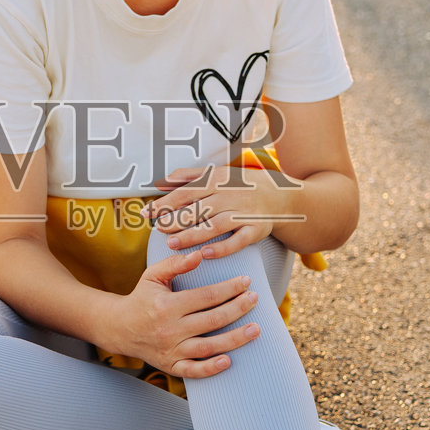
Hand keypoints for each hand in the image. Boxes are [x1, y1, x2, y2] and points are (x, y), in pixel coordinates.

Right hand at [99, 249, 260, 378]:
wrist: (119, 328)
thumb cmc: (142, 298)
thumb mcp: (153, 275)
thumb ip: (175, 263)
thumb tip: (199, 255)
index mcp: (167, 306)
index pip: (206, 296)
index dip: (229, 288)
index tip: (245, 282)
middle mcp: (170, 329)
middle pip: (213, 320)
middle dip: (238, 308)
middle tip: (255, 299)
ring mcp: (171, 350)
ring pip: (209, 346)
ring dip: (235, 339)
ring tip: (255, 329)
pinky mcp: (171, 366)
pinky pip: (194, 370)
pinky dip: (211, 368)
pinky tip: (228, 360)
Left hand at [142, 165, 296, 258]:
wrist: (283, 197)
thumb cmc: (243, 185)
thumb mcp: (218, 174)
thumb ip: (189, 177)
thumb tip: (161, 181)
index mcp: (217, 181)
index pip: (186, 192)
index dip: (165, 203)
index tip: (146, 213)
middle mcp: (230, 196)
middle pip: (198, 209)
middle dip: (176, 220)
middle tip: (158, 230)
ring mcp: (244, 214)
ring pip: (215, 225)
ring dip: (193, 235)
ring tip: (172, 244)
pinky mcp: (256, 230)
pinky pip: (238, 241)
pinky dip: (222, 248)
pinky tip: (205, 255)